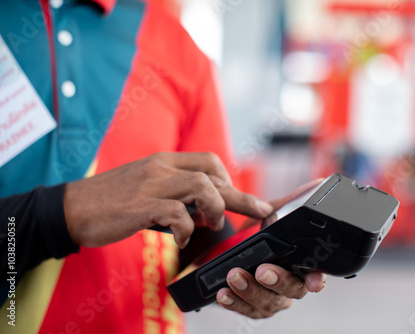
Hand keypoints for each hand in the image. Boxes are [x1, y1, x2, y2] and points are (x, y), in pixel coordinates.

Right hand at [63, 152, 272, 248]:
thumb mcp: (148, 192)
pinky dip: (186, 229)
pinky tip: (181, 239)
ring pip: (201, 186)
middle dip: (241, 196)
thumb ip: (177, 199)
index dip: (230, 179)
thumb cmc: (112, 202)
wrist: (71, 207)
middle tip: (261, 211)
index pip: (208, 162)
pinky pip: (176, 213)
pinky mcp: (139, 205)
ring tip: (211, 225)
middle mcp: (161, 168)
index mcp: (164, 162)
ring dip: (215, 209)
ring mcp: (150, 184)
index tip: (243, 199)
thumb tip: (206, 217)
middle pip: (213, 175)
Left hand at [217, 179, 326, 317]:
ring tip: (234, 277)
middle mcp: (290, 284)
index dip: (316, 279)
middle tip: (262, 270)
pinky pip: (246, 311)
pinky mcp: (251, 307)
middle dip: (277, 281)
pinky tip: (223, 294)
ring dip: (251, 291)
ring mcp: (272, 299)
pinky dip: (235, 303)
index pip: (315, 274)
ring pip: (268, 303)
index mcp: (300, 265)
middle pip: (292, 290)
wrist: (225, 249)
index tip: (312, 282)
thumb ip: (290, 203)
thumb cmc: (256, 234)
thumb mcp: (271, 215)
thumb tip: (315, 183)